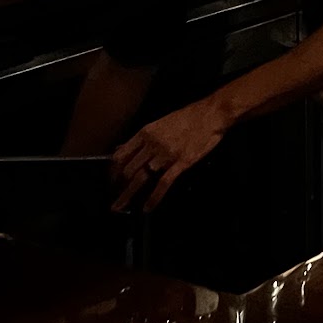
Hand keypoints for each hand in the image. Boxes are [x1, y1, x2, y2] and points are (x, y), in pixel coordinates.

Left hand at [111, 96, 230, 212]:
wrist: (211, 114)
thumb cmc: (187, 116)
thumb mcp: (160, 123)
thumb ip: (142, 138)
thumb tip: (122, 148)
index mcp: (146, 133)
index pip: (121, 155)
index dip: (113, 171)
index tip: (111, 182)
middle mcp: (152, 144)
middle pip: (128, 170)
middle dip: (118, 187)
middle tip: (115, 199)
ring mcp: (166, 154)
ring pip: (141, 178)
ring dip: (128, 195)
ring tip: (121, 208)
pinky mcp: (181, 163)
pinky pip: (163, 183)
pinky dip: (154, 198)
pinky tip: (147, 208)